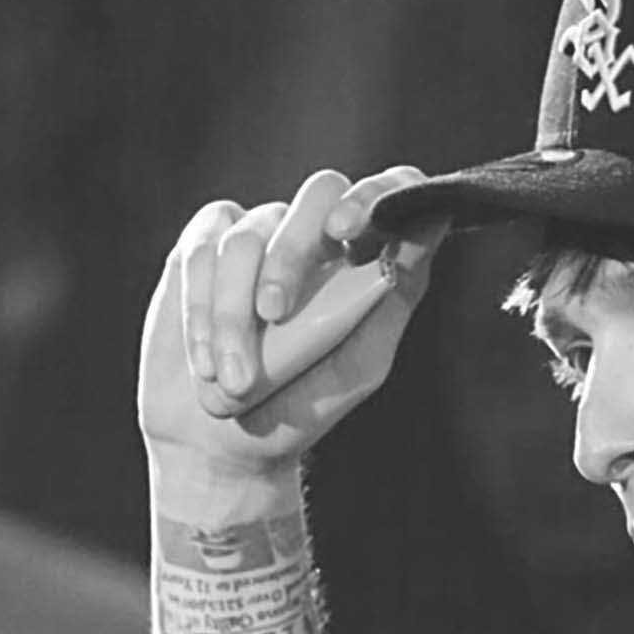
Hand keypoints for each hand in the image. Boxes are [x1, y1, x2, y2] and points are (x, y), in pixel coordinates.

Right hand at [138, 167, 447, 481]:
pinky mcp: (202, 247)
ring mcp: (258, 233)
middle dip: (292, 253)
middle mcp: (316, 233)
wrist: (224, 442)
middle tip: (276, 313)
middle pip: (318, 193)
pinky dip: (201, 312)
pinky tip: (207, 363)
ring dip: (237, 315)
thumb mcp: (361, 362)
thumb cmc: (303, 404)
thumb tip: (432, 224)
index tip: (345, 230)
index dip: (374, 195)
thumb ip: (395, 295)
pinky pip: (201, 251)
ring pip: (248, 237)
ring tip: (237, 381)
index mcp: (366, 254)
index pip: (389, 191)